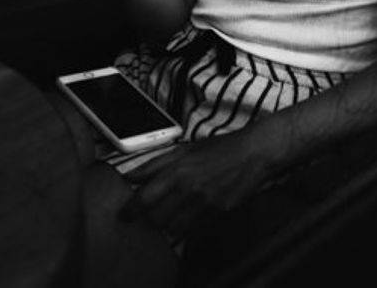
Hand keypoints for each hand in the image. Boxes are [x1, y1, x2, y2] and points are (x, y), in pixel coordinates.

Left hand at [121, 133, 276, 234]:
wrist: (252, 153)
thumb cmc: (219, 149)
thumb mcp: (185, 150)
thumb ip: (155, 164)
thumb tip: (130, 176)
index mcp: (177, 171)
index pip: (145, 198)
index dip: (131, 210)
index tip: (124, 214)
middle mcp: (189, 189)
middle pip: (157, 217)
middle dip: (149, 219)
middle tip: (146, 217)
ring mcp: (204, 203)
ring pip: (174, 227)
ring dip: (167, 225)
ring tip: (167, 217)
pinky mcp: (218, 212)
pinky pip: (194, 227)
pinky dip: (186, 225)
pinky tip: (188, 216)